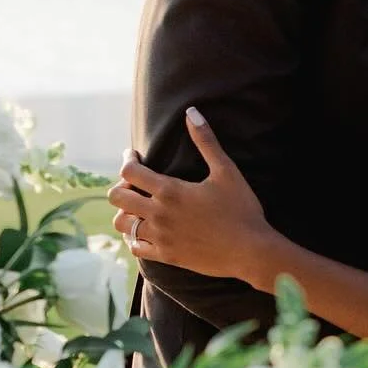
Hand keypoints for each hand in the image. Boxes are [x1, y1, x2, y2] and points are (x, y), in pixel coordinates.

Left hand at [108, 109, 269, 278]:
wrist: (251, 251)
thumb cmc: (242, 210)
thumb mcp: (227, 172)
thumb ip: (206, 141)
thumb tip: (192, 112)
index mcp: (170, 191)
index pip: (129, 172)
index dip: (127, 160)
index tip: (133, 155)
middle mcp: (159, 214)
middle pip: (117, 198)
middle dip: (121, 186)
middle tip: (136, 183)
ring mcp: (161, 237)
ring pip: (122, 224)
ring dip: (125, 212)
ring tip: (138, 206)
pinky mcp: (167, 256)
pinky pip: (135, 247)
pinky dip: (134, 237)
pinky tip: (145, 230)